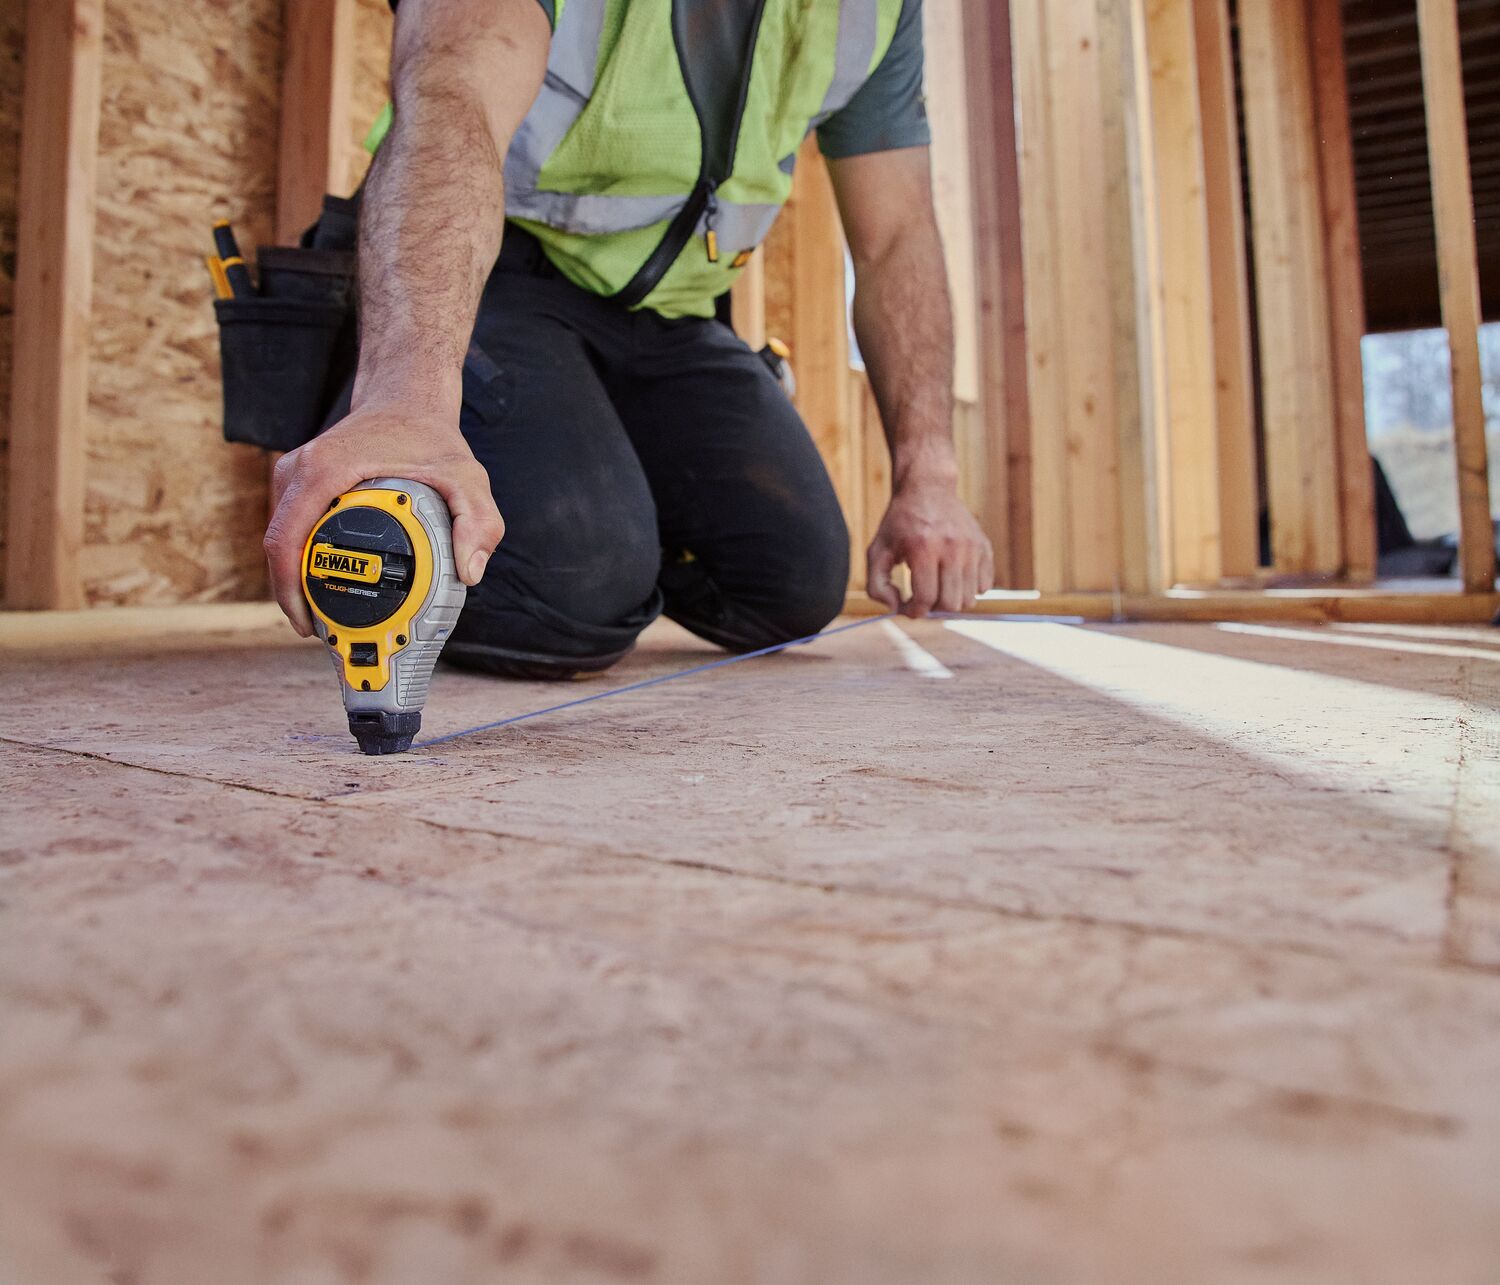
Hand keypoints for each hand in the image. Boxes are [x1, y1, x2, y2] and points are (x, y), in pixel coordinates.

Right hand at [264, 404, 505, 635]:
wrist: (406, 397)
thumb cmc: (429, 435)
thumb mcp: (467, 476)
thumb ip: (478, 521)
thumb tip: (468, 572)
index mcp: (324, 471)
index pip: (286, 541)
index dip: (289, 591)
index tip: (308, 624)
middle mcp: (300, 470)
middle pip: (278, 545)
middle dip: (292, 594)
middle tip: (321, 631)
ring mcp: (296, 473)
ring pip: (281, 538)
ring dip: (294, 578)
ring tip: (323, 615)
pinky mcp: (301, 481)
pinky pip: (291, 527)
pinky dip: (302, 557)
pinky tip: (324, 582)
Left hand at [867, 480, 992, 617]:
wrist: (928, 488)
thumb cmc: (899, 523)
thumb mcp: (876, 551)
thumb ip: (876, 585)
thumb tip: (895, 608)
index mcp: (922, 549)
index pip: (925, 598)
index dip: (913, 612)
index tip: (906, 607)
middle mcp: (951, 548)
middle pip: (950, 603)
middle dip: (933, 609)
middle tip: (922, 597)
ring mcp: (971, 547)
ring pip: (969, 598)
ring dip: (951, 601)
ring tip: (937, 588)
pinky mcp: (984, 546)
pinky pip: (984, 585)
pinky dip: (969, 589)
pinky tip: (953, 578)